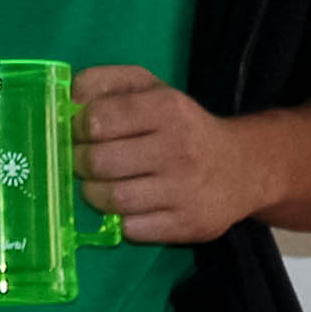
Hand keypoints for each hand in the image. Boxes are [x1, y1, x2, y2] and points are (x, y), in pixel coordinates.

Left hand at [75, 63, 269, 245]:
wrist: (241, 168)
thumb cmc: (182, 126)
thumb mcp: (151, 89)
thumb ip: (107, 81)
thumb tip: (69, 95)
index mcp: (167, 108)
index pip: (99, 119)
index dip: (76, 127)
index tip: (78, 132)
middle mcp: (178, 148)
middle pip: (100, 161)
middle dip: (79, 163)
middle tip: (83, 162)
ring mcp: (184, 190)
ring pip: (113, 199)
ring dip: (94, 194)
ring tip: (97, 186)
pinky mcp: (187, 224)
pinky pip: (132, 229)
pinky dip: (120, 221)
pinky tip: (126, 208)